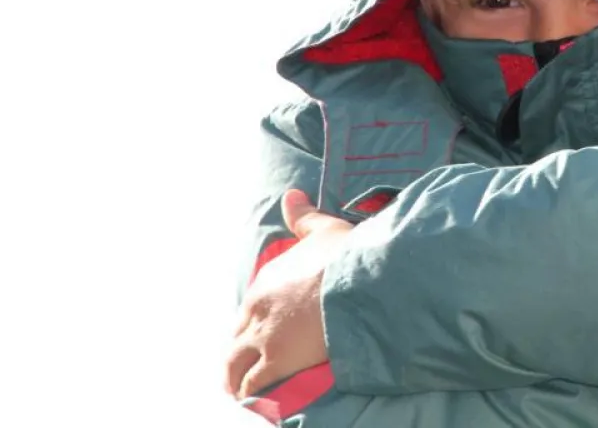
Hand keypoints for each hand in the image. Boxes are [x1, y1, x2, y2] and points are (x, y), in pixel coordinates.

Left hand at [226, 190, 353, 398]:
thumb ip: (304, 217)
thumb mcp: (323, 230)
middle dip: (239, 355)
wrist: (361, 282)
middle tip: (243, 370)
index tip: (258, 336)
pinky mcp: (277, 361)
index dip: (253, 325)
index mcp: (266, 281)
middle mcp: (257, 308)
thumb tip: (292, 194)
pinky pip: (254, 385)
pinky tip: (256, 403)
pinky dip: (253, 395)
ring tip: (241, 393)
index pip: (249, 310)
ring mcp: (264, 336)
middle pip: (237, 339)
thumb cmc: (346, 256)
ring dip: (238, 379)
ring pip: (236, 366)